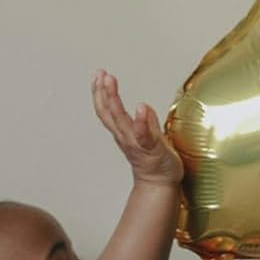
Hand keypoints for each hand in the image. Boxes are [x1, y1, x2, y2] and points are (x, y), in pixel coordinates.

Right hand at [93, 70, 183, 186]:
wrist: (161, 184)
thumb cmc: (156, 161)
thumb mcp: (150, 137)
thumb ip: (147, 123)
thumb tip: (143, 108)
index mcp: (124, 133)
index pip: (107, 111)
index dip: (100, 94)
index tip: (98, 76)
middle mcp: (126, 137)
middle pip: (109, 113)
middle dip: (103, 93)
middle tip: (101, 74)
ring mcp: (137, 143)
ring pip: (120, 121)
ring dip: (113, 100)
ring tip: (110, 81)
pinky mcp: (152, 149)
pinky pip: (144, 136)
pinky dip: (141, 122)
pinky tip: (140, 107)